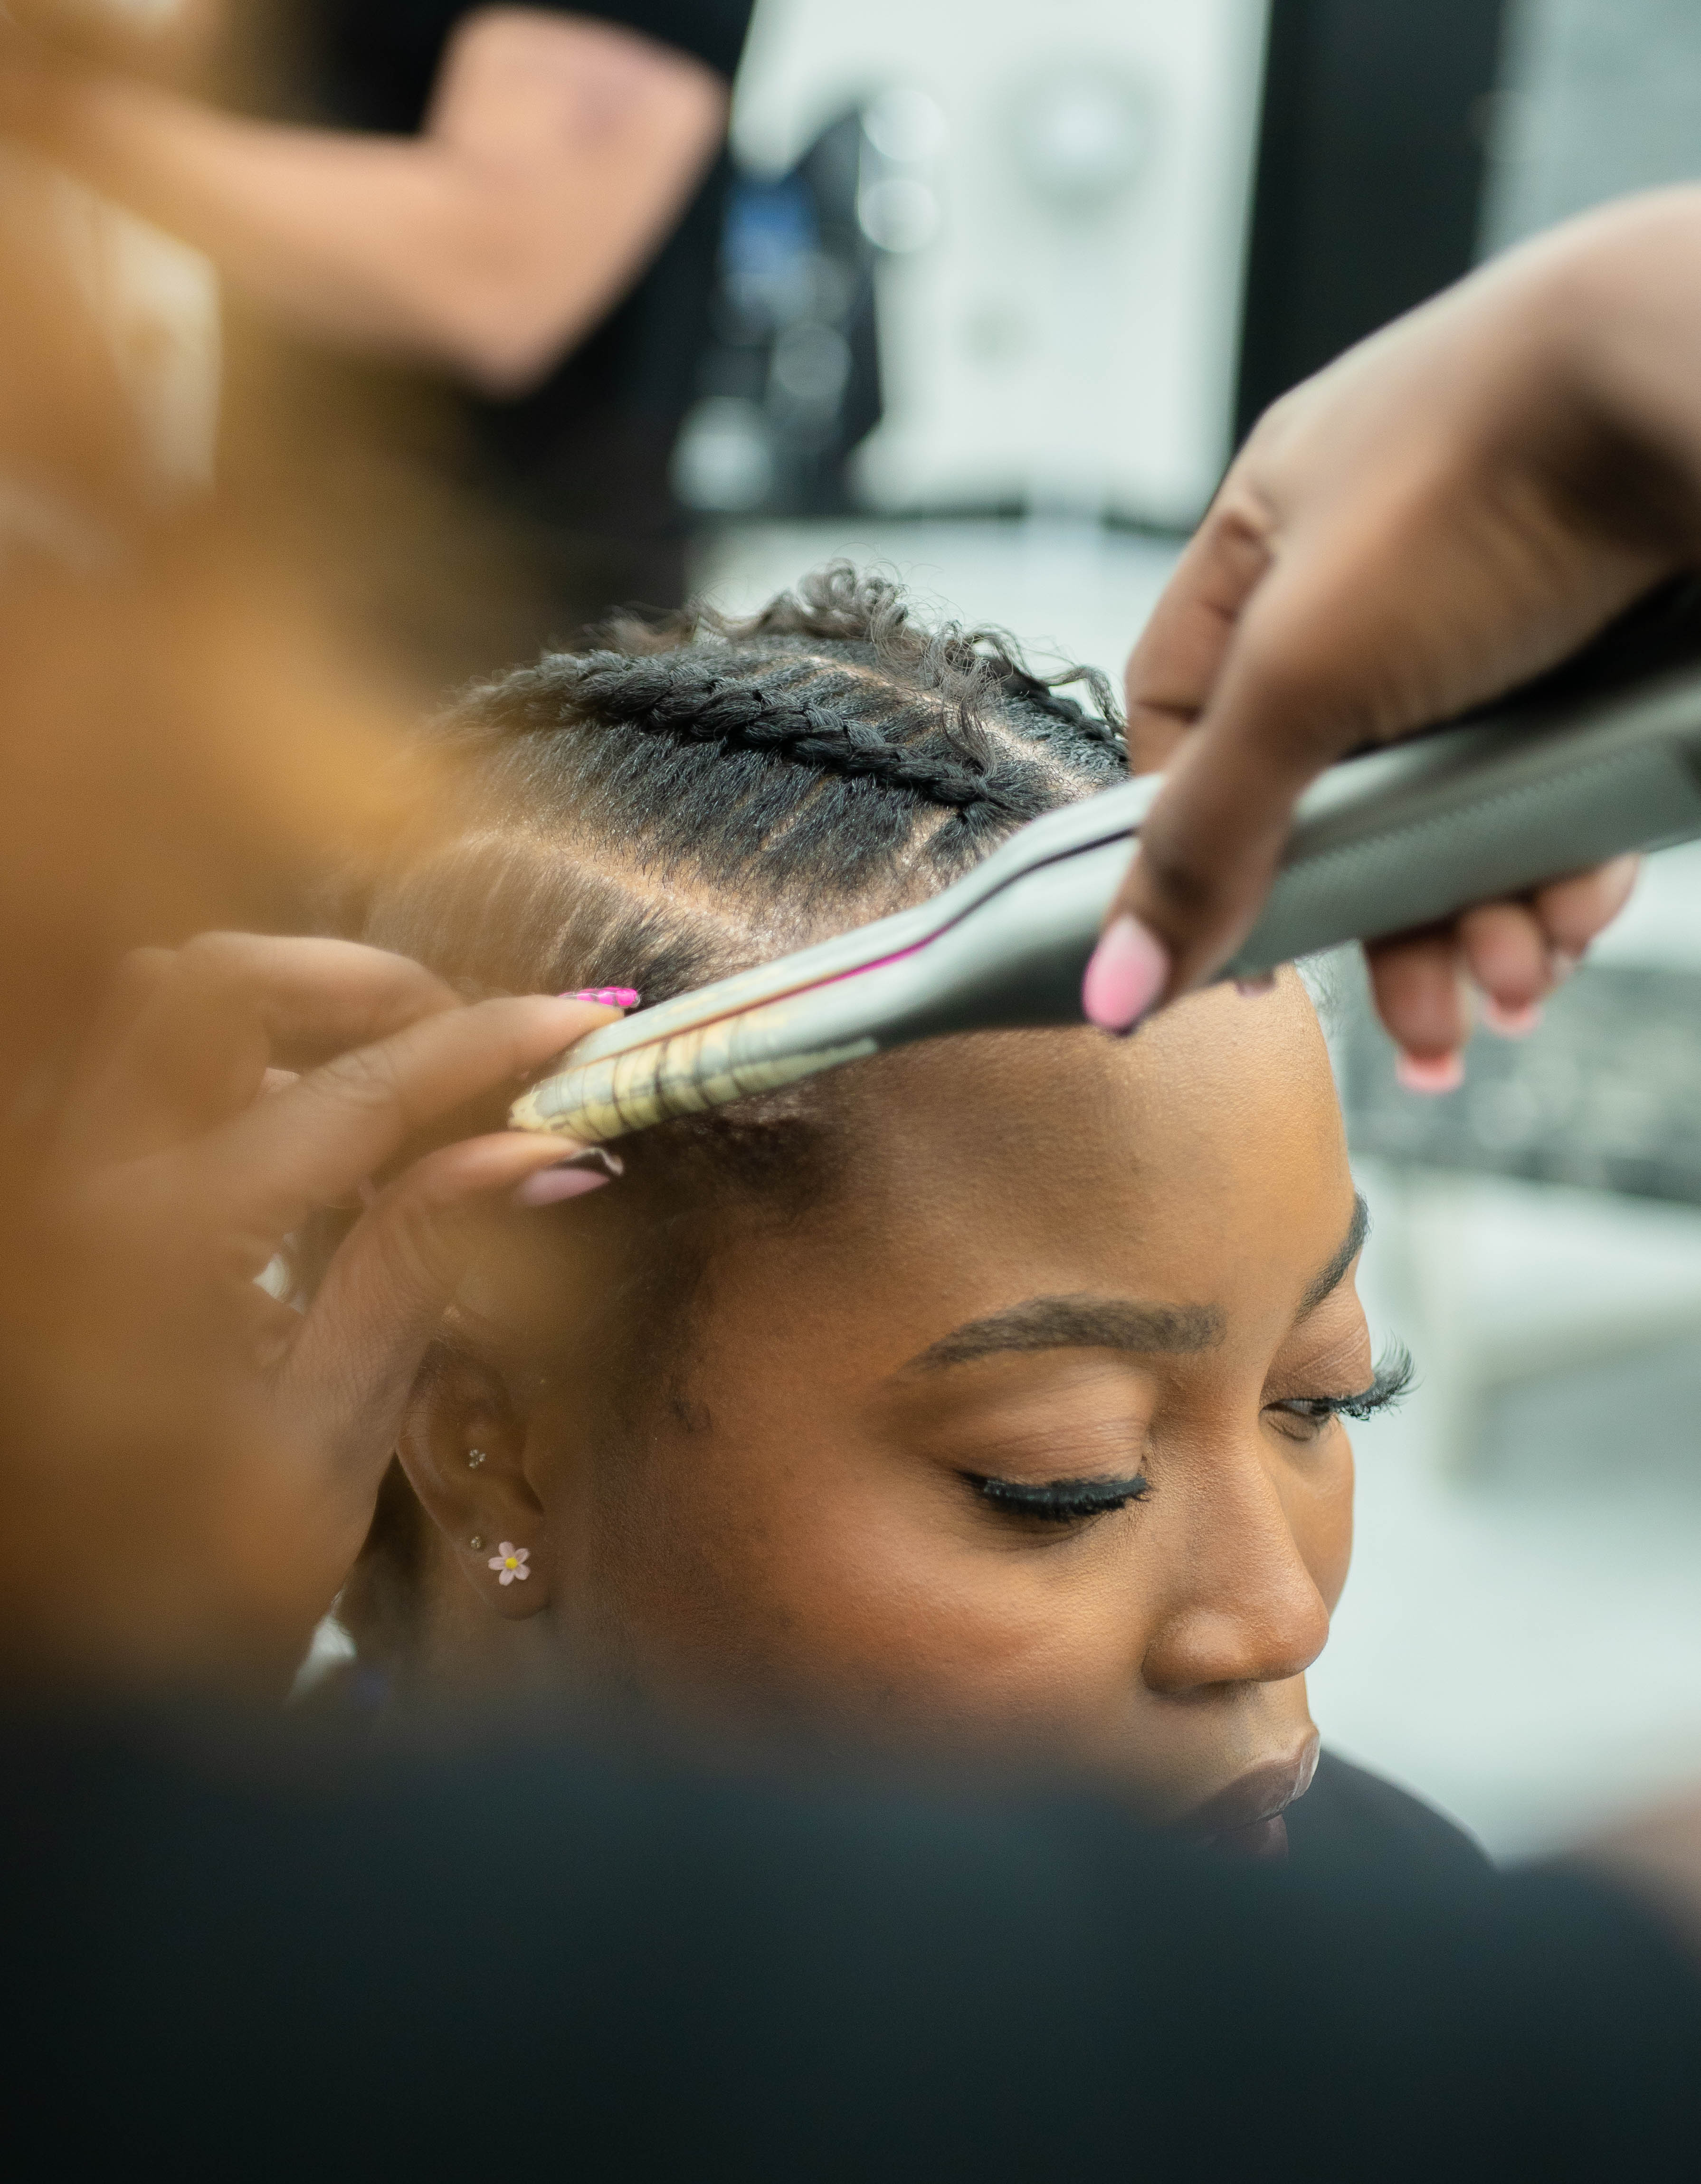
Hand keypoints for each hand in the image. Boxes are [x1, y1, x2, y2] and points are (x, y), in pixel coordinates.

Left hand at [7, 933, 609, 1684]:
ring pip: (146, 1004)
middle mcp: (68, 1189)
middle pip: (217, 983)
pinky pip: (111, 1068)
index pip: (351, 1099)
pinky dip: (213, 1056)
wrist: (38, 1685)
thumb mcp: (321, 1457)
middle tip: (473, 1041)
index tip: (583, 1024)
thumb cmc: (174, 1603)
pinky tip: (290, 1129)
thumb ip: (418, 1277)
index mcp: (151, 1256)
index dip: (482, 1050)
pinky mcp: (29, 1207)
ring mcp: (34, 1189)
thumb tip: (544, 1154)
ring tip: (388, 1072)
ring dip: (280, 1007)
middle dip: (366, 986)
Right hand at [1085, 190, 1700, 1069]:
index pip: (1187, 718)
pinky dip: (1563, 867)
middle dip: (1383, 921)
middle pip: (1342, 794)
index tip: (1241, 954)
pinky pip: (1560, 785)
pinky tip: (1571, 920)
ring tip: (1513, 982)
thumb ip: (1205, 838)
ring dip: (1479, 917)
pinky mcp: (1606, 645)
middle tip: (1420, 1022)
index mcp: (1272, 536)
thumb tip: (1113, 985)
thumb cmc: (1483, 472)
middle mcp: (1378, 569)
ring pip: (1460, 804)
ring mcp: (1500, 604)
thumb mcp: (1302, 676)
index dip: (1199, 843)